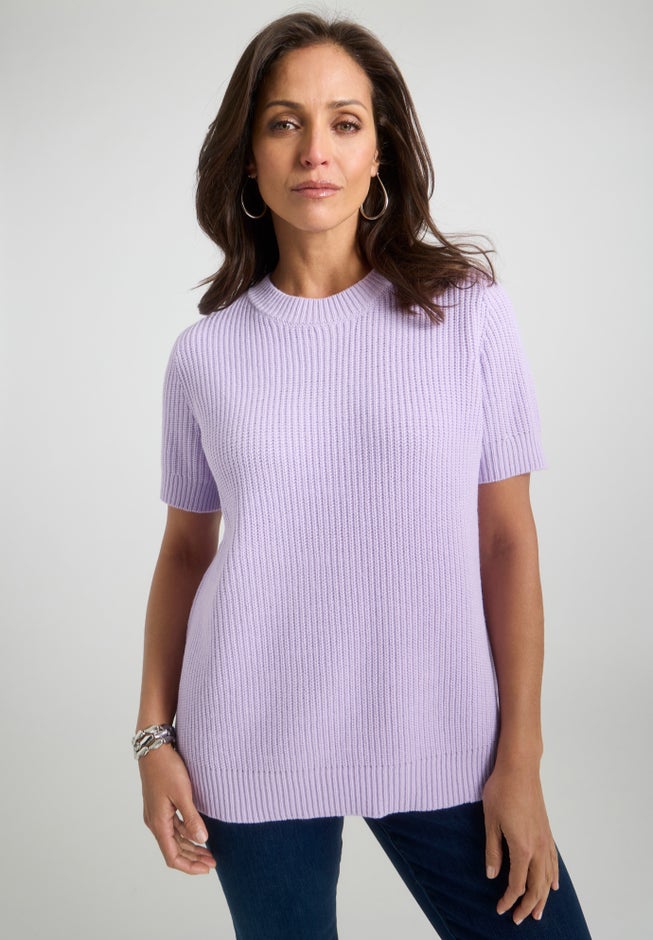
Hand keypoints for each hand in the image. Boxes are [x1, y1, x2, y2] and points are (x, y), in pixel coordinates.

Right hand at [139, 744, 216, 874]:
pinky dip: (186, 833)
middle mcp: (155, 821)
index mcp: (158, 822)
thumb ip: (191, 818)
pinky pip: (174, 826)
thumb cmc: (167, 767)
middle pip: (174, 849)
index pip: (172, 856)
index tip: (207, 869)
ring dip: (191, 846)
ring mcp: (157, 813)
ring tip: (209, 851)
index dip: (189, 866)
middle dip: (193, 858)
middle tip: (213, 862)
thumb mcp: (182, 793)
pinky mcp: (160, 804)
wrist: (153, 747)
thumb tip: (202, 841)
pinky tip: (198, 832)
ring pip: (174, 838)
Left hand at [482, 762, 558, 924]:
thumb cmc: (501, 790)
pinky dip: (553, 876)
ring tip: (538, 912)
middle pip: (536, 886)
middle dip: (528, 906)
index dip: (508, 900)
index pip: (516, 884)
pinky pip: (553, 861)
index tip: (499, 909)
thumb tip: (492, 875)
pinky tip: (553, 884)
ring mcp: (545, 839)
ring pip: (547, 877)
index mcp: (522, 848)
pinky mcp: (547, 831)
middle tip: (519, 919)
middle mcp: (538, 848)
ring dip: (542, 896)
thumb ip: (492, 850)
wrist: (519, 767)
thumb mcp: (490, 821)